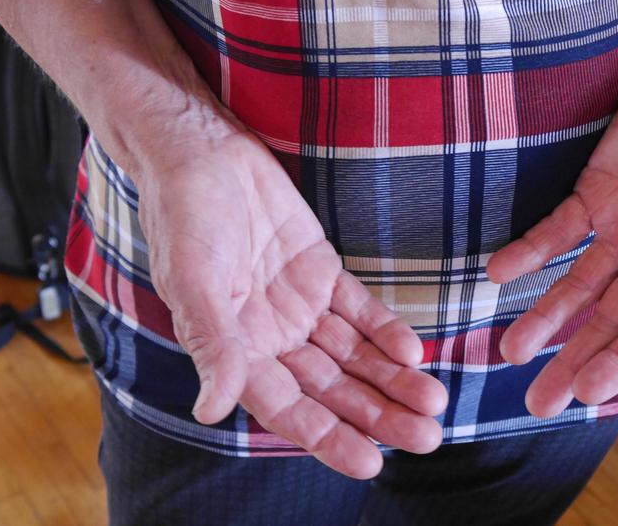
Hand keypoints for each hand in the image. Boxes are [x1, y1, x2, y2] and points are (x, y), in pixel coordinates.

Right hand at [133, 111, 447, 478]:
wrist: (203, 154)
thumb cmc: (184, 218)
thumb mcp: (195, 282)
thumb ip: (214, 344)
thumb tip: (210, 410)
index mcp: (236, 351)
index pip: (288, 407)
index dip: (329, 437)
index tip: (371, 462)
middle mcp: (271, 338)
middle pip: (332, 389)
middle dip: (377, 415)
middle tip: (426, 438)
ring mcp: (300, 307)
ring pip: (353, 355)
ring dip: (392, 380)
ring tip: (433, 404)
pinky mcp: (321, 272)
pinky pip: (359, 310)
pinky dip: (385, 330)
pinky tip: (414, 351)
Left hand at [487, 57, 617, 417]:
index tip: (586, 392)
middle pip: (609, 321)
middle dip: (574, 360)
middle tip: (537, 404)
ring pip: (577, 285)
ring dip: (544, 317)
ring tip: (509, 353)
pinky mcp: (594, 195)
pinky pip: (556, 230)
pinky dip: (528, 252)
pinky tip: (498, 275)